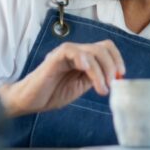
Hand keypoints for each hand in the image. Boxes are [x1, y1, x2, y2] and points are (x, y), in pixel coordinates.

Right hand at [0, 40, 124, 116]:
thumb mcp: (79, 87)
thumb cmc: (51, 93)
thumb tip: (113, 77)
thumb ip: (94, 78)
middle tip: (111, 85)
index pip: (106, 48)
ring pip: (91, 51)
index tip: (120, 76)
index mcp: (83, 58)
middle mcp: (76, 53)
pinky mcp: (54, 58)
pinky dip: (83, 59)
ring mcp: (65, 54)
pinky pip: (71, 51)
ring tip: (101, 89)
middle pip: (102, 48)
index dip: (117, 59)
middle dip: (112, 66)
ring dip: (101, 70)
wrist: (29, 101)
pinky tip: (86, 71)